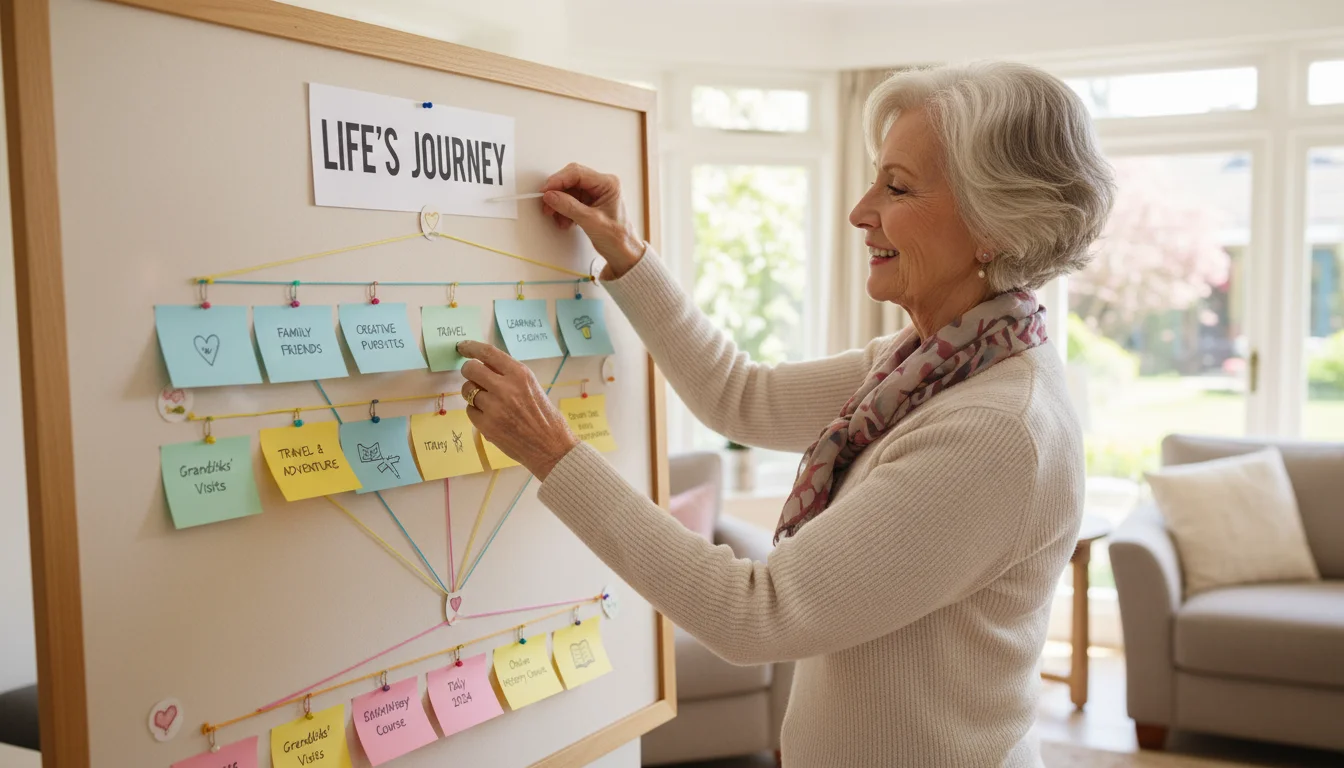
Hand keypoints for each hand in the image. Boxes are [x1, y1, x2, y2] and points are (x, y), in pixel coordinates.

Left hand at [457, 340, 579, 479]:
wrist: (551, 447)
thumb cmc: (545, 416)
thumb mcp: (532, 387)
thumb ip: (510, 376)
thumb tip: (485, 365)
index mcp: (520, 374)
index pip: (488, 353)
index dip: (471, 347)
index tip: (462, 347)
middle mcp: (505, 387)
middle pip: (471, 369)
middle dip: (469, 371)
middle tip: (473, 377)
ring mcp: (494, 407)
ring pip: (467, 390)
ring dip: (472, 393)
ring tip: (487, 402)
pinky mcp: (487, 426)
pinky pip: (470, 410)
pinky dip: (476, 412)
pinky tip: (491, 417)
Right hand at [539, 163, 645, 278]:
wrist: (624, 254)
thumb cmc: (618, 238)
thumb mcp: (591, 221)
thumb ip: (569, 207)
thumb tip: (550, 196)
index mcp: (608, 184)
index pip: (577, 173)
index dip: (558, 180)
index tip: (546, 191)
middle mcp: (602, 185)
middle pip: (571, 180)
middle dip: (557, 192)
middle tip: (547, 205)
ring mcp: (596, 193)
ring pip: (569, 191)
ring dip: (560, 204)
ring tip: (557, 217)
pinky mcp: (590, 203)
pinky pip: (571, 200)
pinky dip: (564, 210)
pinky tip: (565, 221)